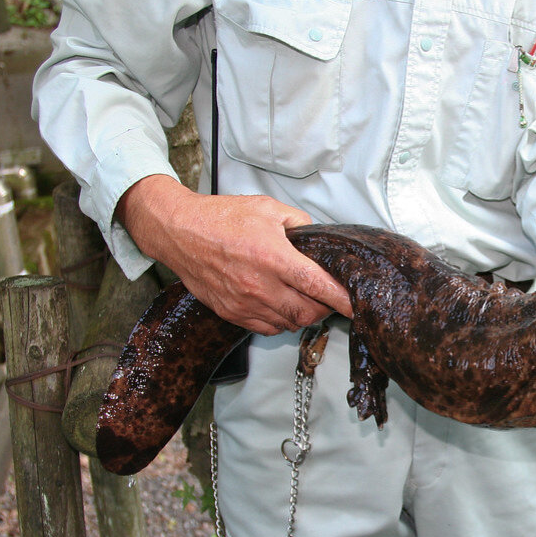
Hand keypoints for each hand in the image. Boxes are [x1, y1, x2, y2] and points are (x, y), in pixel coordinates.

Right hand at [117, 174, 352, 335]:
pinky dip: (282, 321)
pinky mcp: (232, 313)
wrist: (179, 231)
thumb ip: (300, 224)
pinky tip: (281, 304)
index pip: (318, 286)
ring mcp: (245, 303)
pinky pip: (268, 328)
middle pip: (308, 312)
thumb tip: (318, 238)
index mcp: (273, 257)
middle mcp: (260, 284)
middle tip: (327, 296)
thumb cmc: (220, 218)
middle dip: (325, 308)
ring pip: (290, 323)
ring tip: (303, 297)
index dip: (342, 299)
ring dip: (303, 315)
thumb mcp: (268, 208)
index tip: (356, 305)